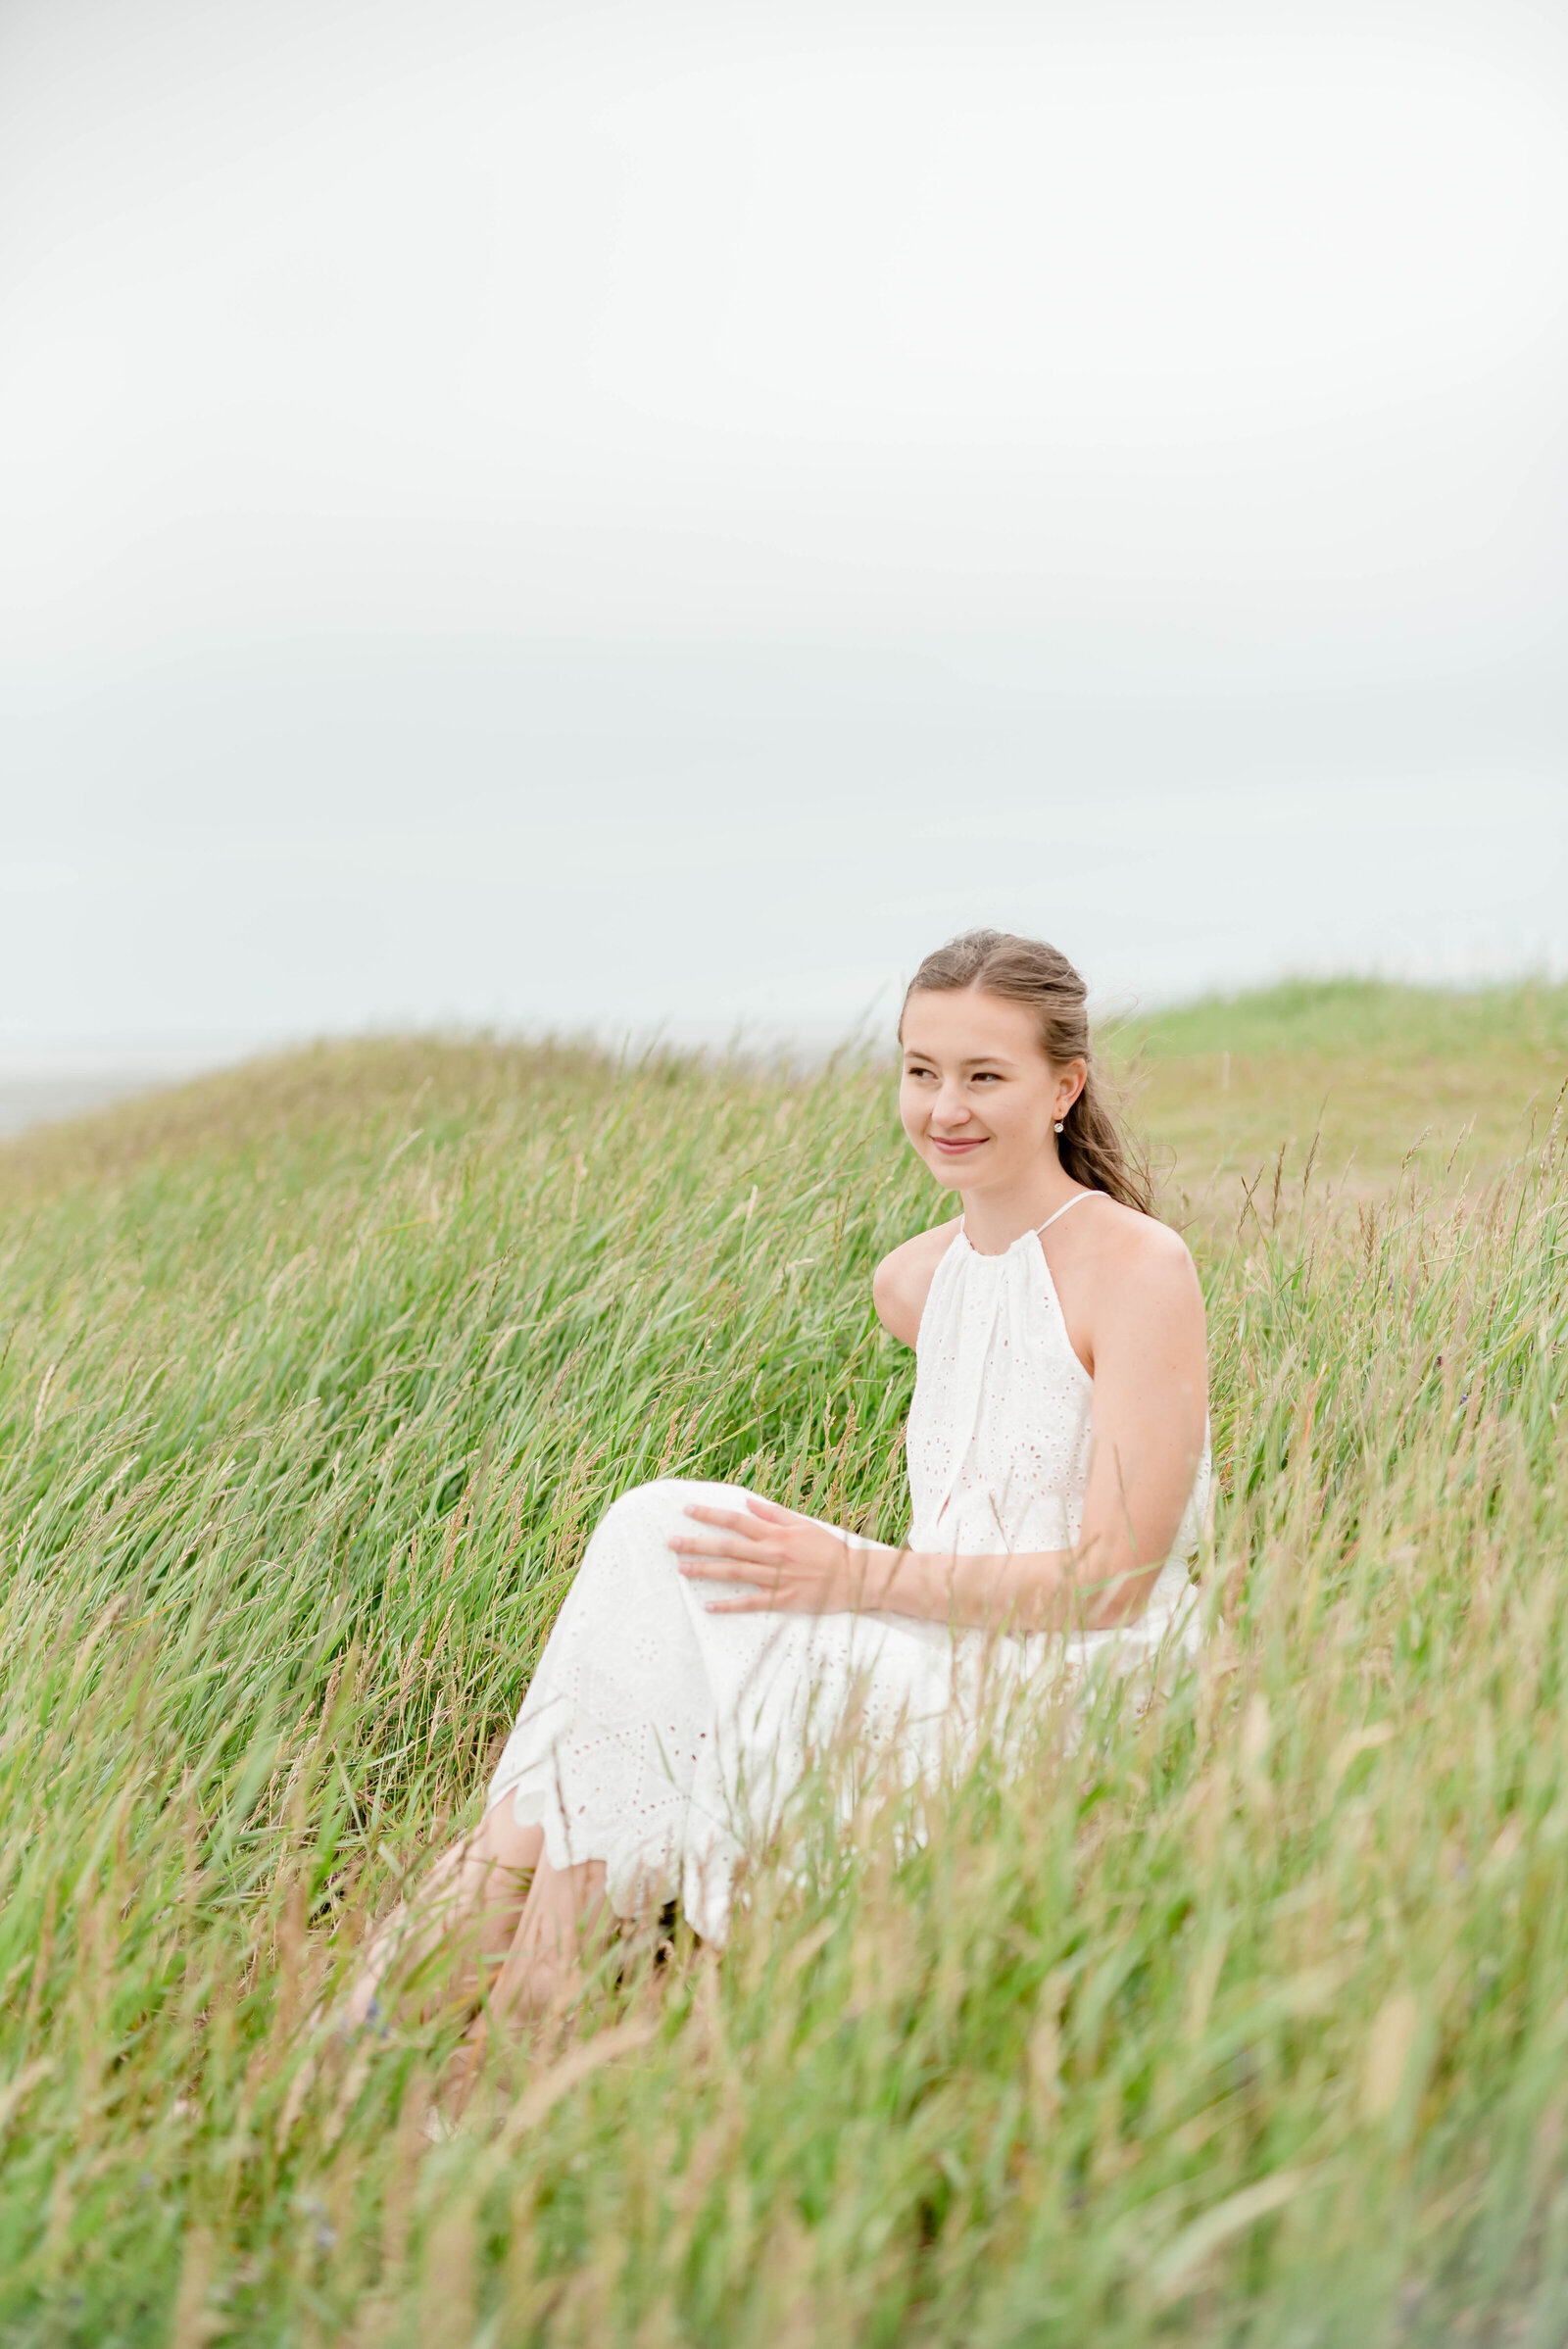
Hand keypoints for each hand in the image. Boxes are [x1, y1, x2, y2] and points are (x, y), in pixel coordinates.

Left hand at [670, 1497, 889, 1614]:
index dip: (711, 1515)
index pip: (737, 1520)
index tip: (687, 1511)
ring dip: (706, 1570)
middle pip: (728, 1547)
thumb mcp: (803, 1525)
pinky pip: (751, 1603)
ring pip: (734, 1572)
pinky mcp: (782, 1600)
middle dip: (697, 1543)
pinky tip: (709, 1605)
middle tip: (671, 1542)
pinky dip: (729, 1605)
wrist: (856, 1578)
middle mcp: (773, 1554)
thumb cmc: (829, 1549)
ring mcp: (777, 1578)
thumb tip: (748, 1503)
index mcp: (777, 1534)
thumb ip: (774, 1514)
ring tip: (682, 1569)